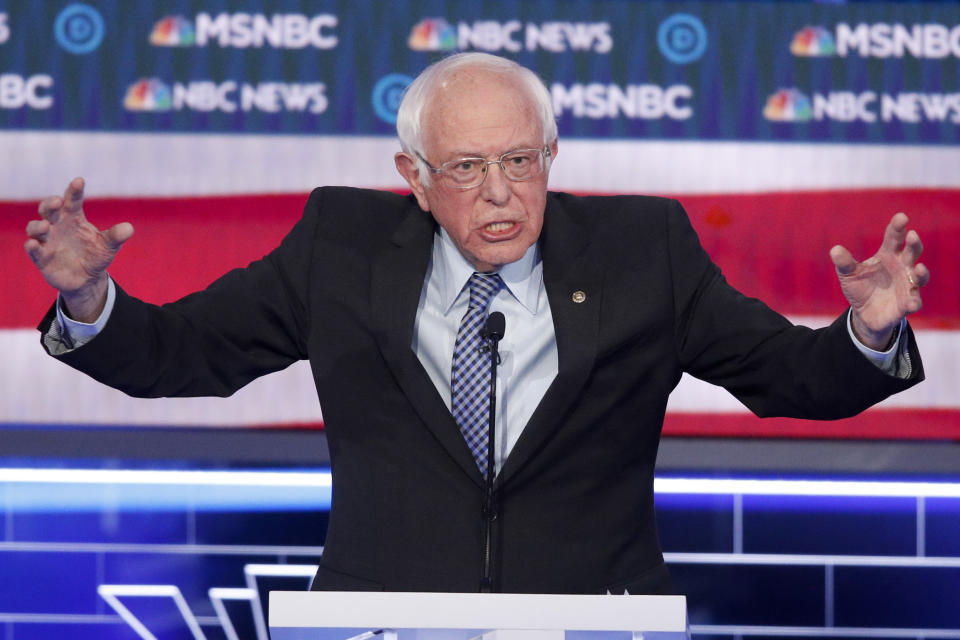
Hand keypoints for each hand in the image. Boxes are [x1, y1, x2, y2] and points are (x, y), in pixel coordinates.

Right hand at [24, 177, 133, 322]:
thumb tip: (129, 228)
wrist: (86, 279)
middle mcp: (57, 226)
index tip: (79, 181)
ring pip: (35, 228)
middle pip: (49, 209)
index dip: (74, 191)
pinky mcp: (41, 257)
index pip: (72, 200)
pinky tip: (33, 244)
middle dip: (50, 204)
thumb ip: (116, 236)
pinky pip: (33, 250)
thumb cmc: (96, 256)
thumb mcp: (108, 246)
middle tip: (58, 202)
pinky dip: (32, 247)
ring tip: (45, 226)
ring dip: (38, 226)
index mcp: (74, 218)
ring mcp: (47, 241)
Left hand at [830, 213, 928, 350]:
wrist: (864, 313)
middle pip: (912, 252)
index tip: (901, 217)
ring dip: (921, 272)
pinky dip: (914, 302)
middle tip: (912, 235)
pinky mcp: (907, 303)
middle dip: (914, 244)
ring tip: (918, 268)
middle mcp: (902, 267)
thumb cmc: (860, 287)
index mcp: (888, 255)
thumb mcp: (848, 274)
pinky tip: (911, 303)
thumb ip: (844, 263)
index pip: (894, 238)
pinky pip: (914, 302)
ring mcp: (907, 285)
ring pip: (920, 276)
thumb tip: (835, 250)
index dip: (898, 227)